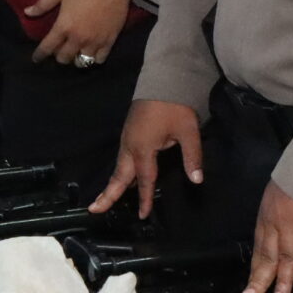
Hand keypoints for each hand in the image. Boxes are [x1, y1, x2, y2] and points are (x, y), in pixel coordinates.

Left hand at [25, 0, 133, 65]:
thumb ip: (43, 3)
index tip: (37, 58)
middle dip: (59, 56)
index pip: (47, 48)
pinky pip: (99, 60)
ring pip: (81, 62)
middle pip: (64, 59)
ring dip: (76, 58)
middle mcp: (78, 38)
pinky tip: (92, 52)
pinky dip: (94, 58)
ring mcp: (94, 42)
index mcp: (64, 26)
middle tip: (60, 49)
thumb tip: (27, 12)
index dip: (39, 55)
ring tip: (76, 52)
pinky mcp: (108, 42)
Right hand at [91, 100, 204, 219]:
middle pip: (119, 176)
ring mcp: (127, 137)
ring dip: (112, 183)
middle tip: (95, 210)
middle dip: (107, 194)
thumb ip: (192, 157)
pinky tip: (122, 177)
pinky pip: (121, 158)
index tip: (143, 215)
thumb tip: (197, 180)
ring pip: (118, 167)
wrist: (163, 77)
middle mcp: (130, 145)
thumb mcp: (188, 131)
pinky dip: (119, 172)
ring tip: (104, 200)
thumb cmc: (175, 105)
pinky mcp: (128, 132)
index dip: (144, 198)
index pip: (144, 180)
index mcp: (143, 148)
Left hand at [243, 180, 292, 292]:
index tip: (249, 290)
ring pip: (285, 257)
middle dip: (260, 280)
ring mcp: (291, 221)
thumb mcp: (279, 195)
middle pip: (266, 256)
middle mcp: (274, 221)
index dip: (255, 271)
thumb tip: (278, 240)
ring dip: (283, 280)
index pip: (259, 249)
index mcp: (266, 215)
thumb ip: (277, 217)